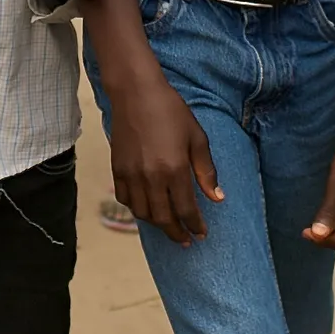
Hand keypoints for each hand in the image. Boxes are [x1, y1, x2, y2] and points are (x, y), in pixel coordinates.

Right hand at [102, 61, 221, 245]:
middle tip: (186, 240)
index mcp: (175, 169)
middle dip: (176, 233)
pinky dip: (137, 209)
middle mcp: (151, 177)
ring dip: (157, 224)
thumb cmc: (171, 111)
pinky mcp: (117, 169)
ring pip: (143, 213)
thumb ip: (206, 171)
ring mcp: (131, 175)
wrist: (136, 93)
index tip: (201, 234)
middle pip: (163, 218)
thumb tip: (217, 198)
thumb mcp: (197, 138)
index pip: (186, 210)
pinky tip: (147, 208)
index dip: (195, 226)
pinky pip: (125, 199)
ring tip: (168, 225)